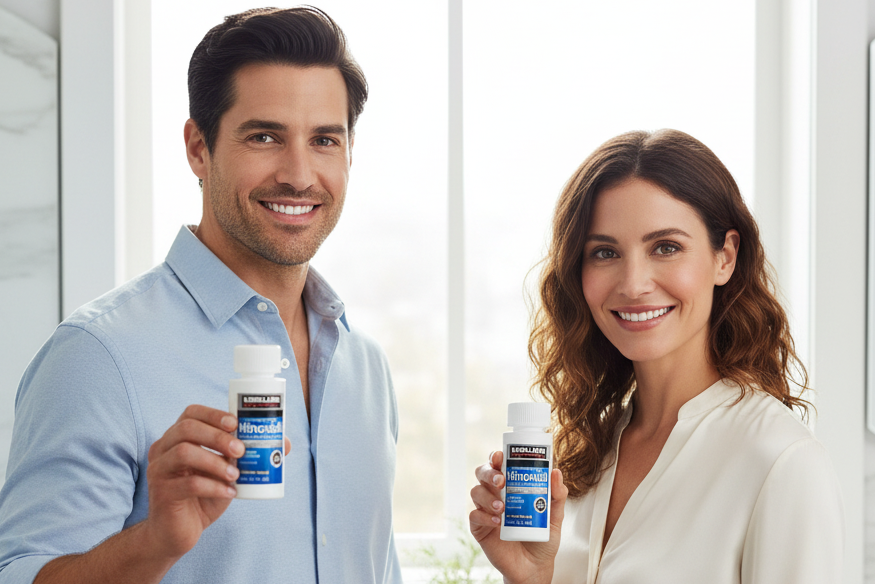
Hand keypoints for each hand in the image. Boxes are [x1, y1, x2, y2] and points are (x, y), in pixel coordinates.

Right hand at [142, 405, 291, 560]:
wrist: (178, 532)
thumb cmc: (203, 496)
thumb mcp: (227, 472)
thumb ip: (247, 456)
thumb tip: (284, 443)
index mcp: (177, 438)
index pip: (190, 414)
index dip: (213, 414)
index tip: (236, 423)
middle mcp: (163, 450)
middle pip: (186, 429)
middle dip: (218, 436)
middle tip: (241, 449)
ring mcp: (159, 471)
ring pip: (183, 453)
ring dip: (215, 461)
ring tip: (236, 474)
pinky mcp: (162, 494)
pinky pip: (187, 484)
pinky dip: (213, 486)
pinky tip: (229, 492)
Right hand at [469, 450, 567, 583]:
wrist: (535, 566)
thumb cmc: (542, 537)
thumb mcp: (555, 516)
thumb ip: (557, 495)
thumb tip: (556, 472)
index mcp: (510, 486)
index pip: (498, 465)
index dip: (495, 457)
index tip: (500, 456)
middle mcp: (495, 494)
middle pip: (482, 474)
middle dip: (488, 473)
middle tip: (501, 481)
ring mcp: (486, 511)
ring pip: (476, 492)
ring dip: (487, 496)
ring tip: (503, 507)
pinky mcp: (480, 528)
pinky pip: (474, 516)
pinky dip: (484, 516)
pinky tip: (497, 522)